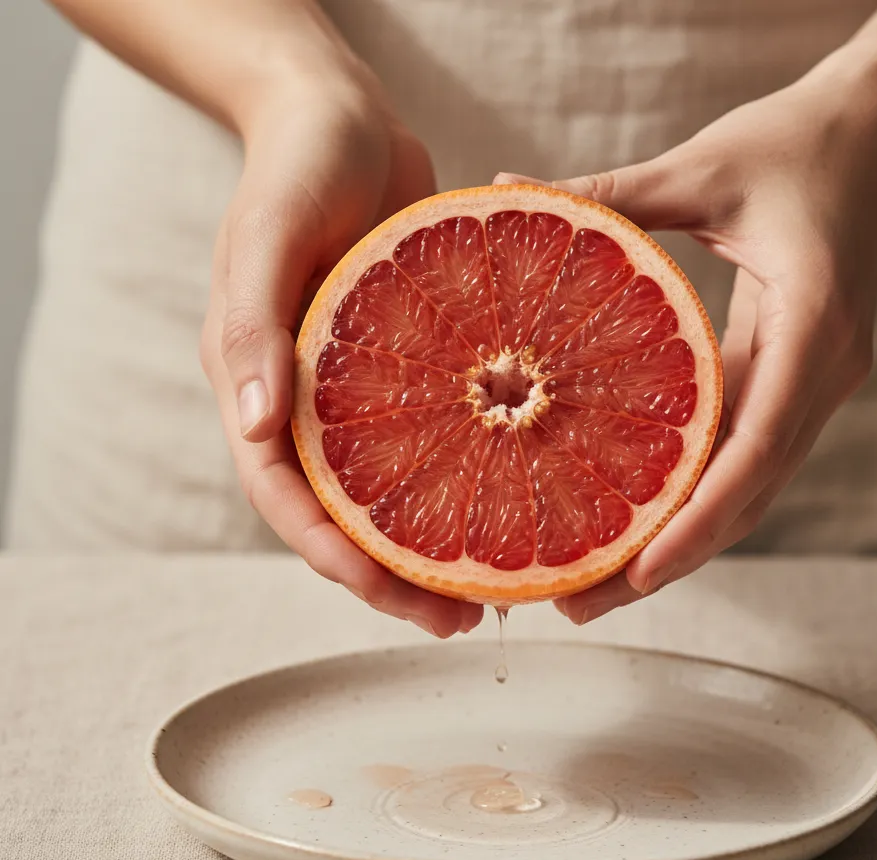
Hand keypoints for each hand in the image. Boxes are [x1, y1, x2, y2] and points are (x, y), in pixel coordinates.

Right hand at [200, 71, 482, 637]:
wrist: (341, 119)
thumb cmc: (298, 163)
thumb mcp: (267, 235)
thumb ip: (250, 329)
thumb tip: (257, 430)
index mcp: (257, 387)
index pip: (287, 499)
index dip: (335, 556)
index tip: (393, 593)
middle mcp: (307, 403)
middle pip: (346, 515)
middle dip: (397, 575)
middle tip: (463, 618)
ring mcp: (357, 393)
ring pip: (392, 491)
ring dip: (440, 542)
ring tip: (499, 586)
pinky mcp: (404, 371)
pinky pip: (433, 439)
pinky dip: (468, 476)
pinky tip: (520, 499)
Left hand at [497, 66, 876, 622]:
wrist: (874, 134)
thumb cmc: (797, 144)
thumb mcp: (701, 168)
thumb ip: (610, 194)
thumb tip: (506, 190)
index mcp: (814, 325)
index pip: (759, 444)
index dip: (701, 517)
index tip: (640, 572)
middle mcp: (821, 373)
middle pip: (748, 495)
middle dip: (670, 558)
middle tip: (579, 602)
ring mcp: (811, 386)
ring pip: (746, 491)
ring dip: (676, 543)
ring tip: (592, 583)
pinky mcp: (791, 384)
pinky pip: (740, 459)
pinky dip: (688, 499)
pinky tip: (628, 519)